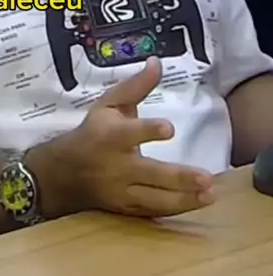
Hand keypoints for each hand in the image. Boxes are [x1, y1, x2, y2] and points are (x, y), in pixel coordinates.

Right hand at [63, 56, 214, 217]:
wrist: (64, 173)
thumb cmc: (92, 132)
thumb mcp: (108, 104)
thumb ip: (136, 86)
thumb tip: (157, 63)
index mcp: (111, 136)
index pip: (130, 133)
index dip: (148, 131)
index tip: (169, 128)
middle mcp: (117, 166)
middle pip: (150, 174)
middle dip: (178, 178)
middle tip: (206, 178)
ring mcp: (122, 192)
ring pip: (155, 199)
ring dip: (184, 199)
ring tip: (211, 195)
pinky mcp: (126, 209)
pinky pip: (153, 212)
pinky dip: (176, 209)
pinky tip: (198, 203)